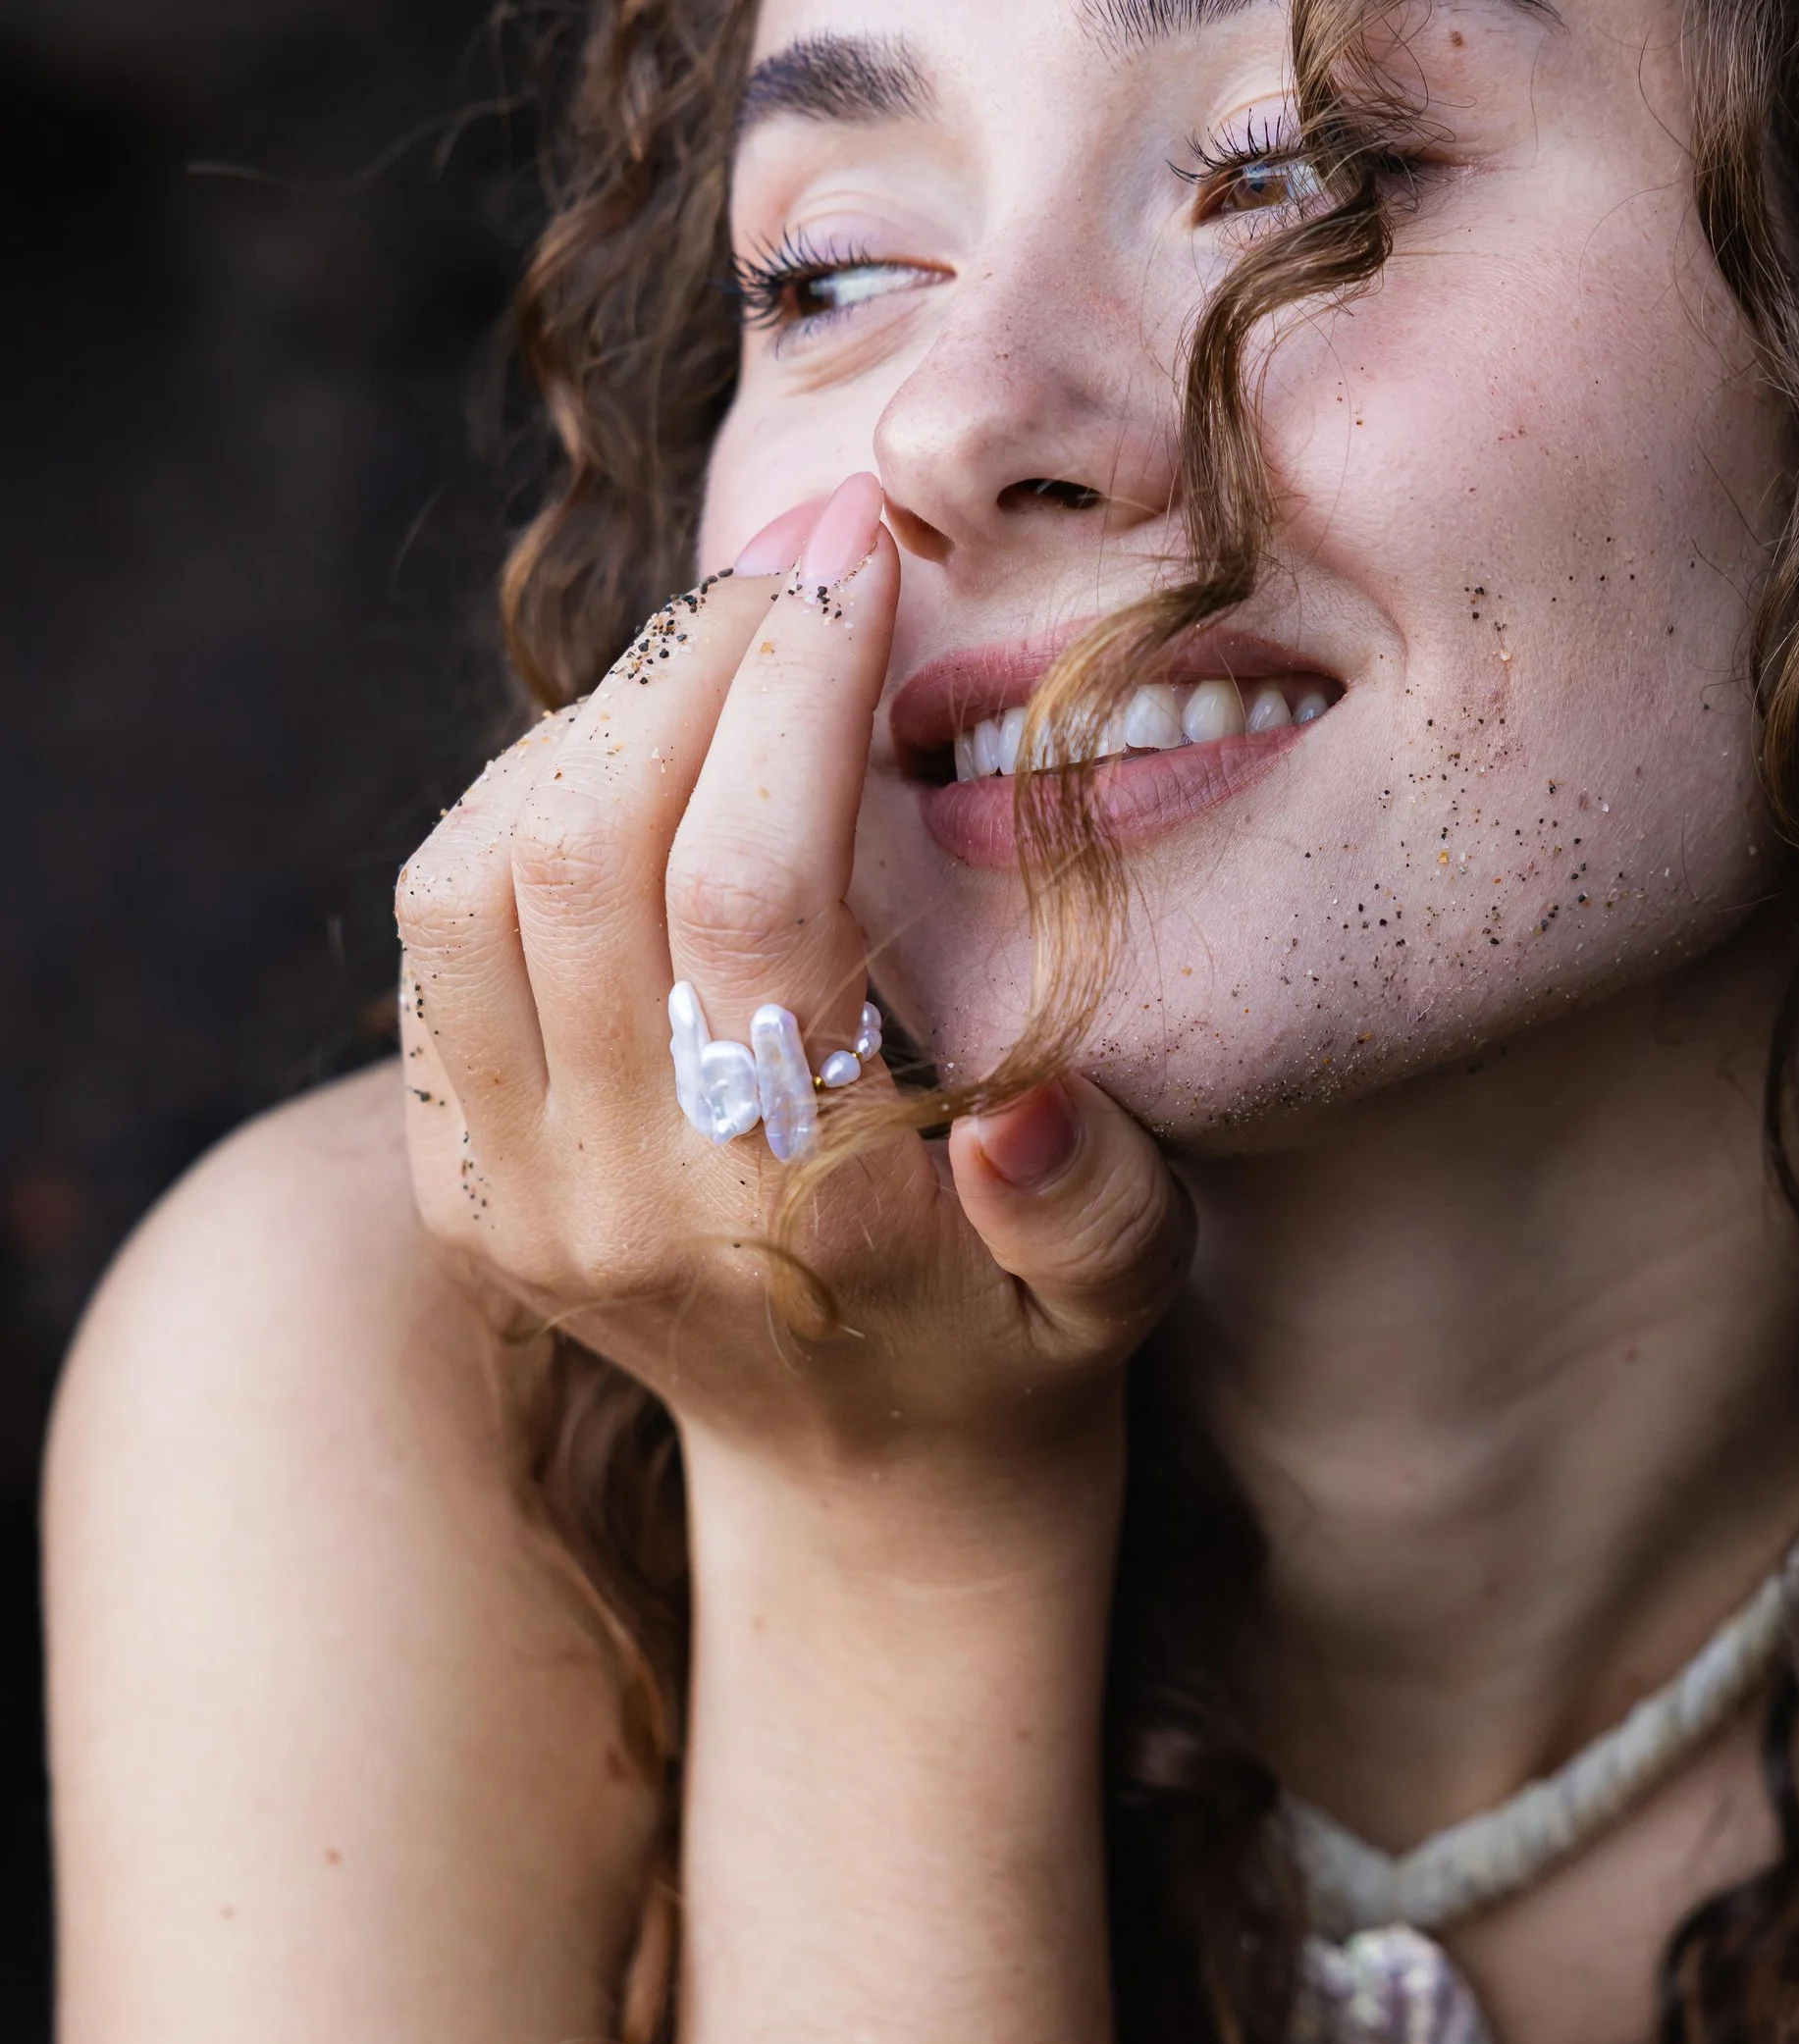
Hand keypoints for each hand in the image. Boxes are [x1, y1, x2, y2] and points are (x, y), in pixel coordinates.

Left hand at [393, 479, 1188, 1498]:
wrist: (870, 1480)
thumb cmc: (1020, 1341)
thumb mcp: (1119, 1293)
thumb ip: (1092, 1206)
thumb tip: (1020, 1115)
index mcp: (791, 1219)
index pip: (745, 895)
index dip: (791, 695)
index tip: (858, 564)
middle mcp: (614, 1207)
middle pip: (581, 850)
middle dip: (688, 662)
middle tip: (797, 565)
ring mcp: (509, 1195)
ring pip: (468, 872)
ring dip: (591, 721)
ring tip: (724, 656)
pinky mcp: (452, 1176)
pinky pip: (433, 930)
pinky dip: (521, 802)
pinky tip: (640, 763)